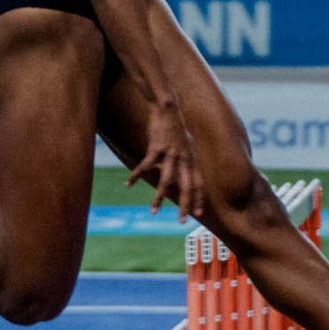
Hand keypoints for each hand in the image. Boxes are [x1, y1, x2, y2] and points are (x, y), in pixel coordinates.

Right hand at [127, 101, 203, 219]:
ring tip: (153, 211)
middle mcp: (184, 158)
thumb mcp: (184, 145)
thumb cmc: (174, 128)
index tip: (199, 214)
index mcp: (191, 159)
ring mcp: (171, 153)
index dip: (199, 199)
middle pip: (186, 186)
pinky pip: (146, 166)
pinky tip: (129, 183)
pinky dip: (137, 175)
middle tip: (182, 221)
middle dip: (184, 205)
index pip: (198, 183)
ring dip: (159, 198)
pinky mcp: (157, 147)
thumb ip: (183, 161)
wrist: (168, 108)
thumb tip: (178, 174)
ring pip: (166, 181)